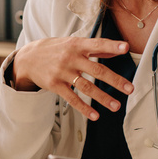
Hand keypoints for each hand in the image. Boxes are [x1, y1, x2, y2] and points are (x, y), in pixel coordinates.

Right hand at [13, 37, 133, 120]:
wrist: (28, 59)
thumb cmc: (55, 50)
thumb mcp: (73, 43)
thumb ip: (95, 47)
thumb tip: (117, 50)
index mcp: (77, 45)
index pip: (97, 44)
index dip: (112, 46)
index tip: (126, 48)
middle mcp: (70, 58)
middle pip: (96, 70)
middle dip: (114, 80)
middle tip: (129, 89)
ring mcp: (62, 72)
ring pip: (86, 87)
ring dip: (102, 98)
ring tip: (116, 106)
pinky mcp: (55, 85)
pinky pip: (72, 99)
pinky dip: (84, 108)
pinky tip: (95, 115)